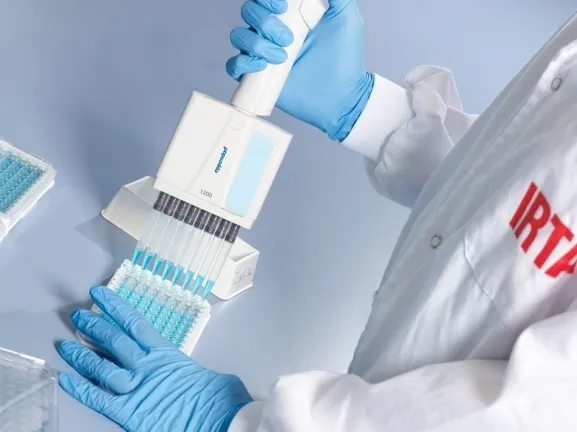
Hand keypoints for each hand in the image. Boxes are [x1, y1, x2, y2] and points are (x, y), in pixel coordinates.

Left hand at [57, 286, 251, 431]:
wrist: (221, 419)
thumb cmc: (218, 399)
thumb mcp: (209, 373)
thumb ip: (189, 370)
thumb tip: (188, 373)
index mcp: (167, 354)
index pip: (136, 324)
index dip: (115, 308)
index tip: (101, 295)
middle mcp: (148, 367)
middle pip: (115, 341)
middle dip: (94, 326)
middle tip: (78, 316)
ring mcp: (137, 389)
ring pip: (102, 367)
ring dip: (82, 355)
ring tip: (66, 344)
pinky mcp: (130, 413)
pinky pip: (100, 399)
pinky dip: (81, 390)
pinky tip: (66, 379)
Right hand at [226, 0, 373, 140]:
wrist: (342, 96)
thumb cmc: (346, 58)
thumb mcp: (346, 17)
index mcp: (290, 14)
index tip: (282, 4)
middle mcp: (272, 31)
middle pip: (249, 12)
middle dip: (265, 23)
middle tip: (289, 40)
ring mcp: (263, 54)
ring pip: (239, 36)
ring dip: (256, 44)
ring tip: (282, 58)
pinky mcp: (258, 77)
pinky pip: (234, 65)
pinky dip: (242, 63)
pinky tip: (263, 67)